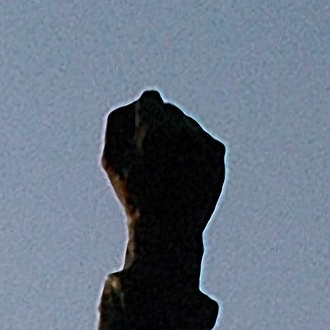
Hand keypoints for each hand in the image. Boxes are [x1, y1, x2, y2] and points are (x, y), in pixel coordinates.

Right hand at [103, 92, 222, 247]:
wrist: (168, 230)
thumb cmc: (134, 197)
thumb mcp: (111, 160)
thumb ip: (117, 122)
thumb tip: (133, 105)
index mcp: (154, 129)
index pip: (149, 99)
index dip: (139, 116)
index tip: (138, 133)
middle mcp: (183, 130)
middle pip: (170, 110)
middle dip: (159, 127)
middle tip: (152, 157)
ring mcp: (204, 142)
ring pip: (187, 124)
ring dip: (176, 139)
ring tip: (167, 171)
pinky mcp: (218, 154)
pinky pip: (202, 140)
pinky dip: (193, 152)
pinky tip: (183, 175)